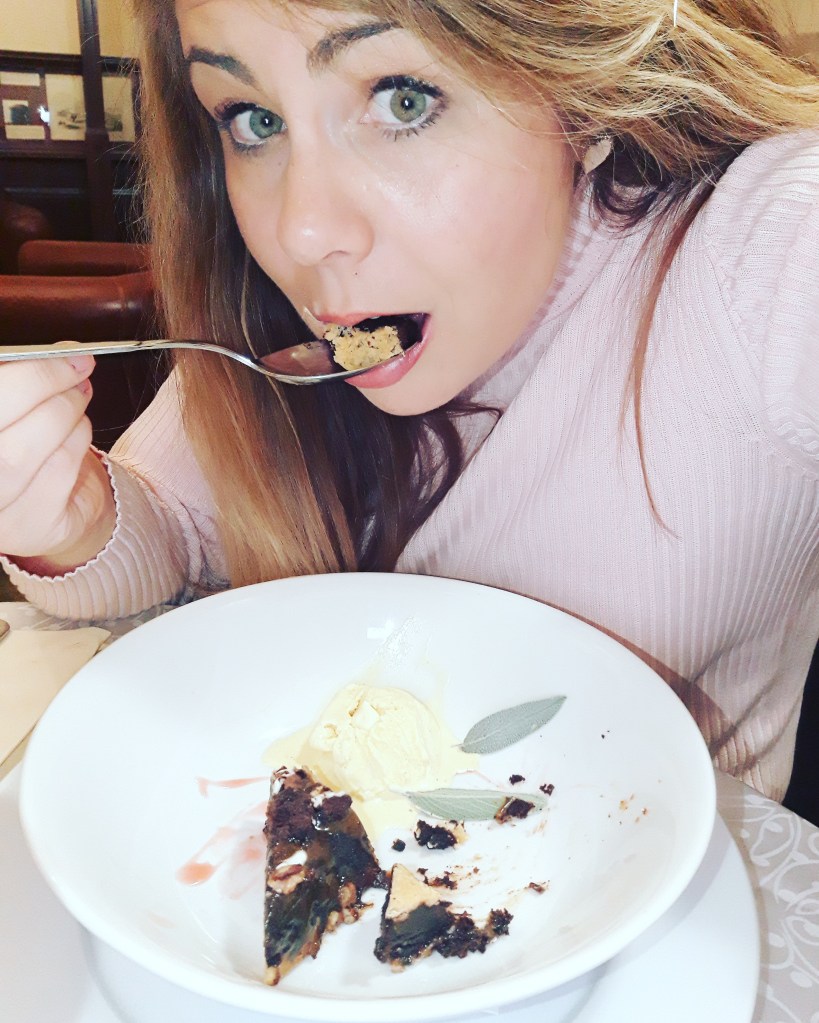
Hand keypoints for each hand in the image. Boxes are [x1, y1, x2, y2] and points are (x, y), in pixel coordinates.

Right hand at [0, 354, 115, 572]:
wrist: (48, 504)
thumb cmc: (19, 440)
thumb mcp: (11, 408)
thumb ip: (17, 381)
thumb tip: (54, 352)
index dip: (26, 372)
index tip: (61, 351)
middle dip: (44, 384)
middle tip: (78, 366)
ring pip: (22, 452)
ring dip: (64, 412)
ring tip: (79, 394)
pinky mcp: (24, 528)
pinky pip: (55, 472)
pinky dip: (77, 440)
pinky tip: (79, 428)